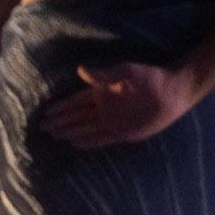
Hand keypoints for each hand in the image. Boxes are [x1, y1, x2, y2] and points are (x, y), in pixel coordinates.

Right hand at [37, 61, 196, 147]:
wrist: (173, 92)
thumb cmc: (151, 77)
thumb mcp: (127, 71)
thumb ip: (105, 74)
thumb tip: (80, 71)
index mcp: (102, 92)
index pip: (74, 102)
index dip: (60, 107)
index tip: (45, 112)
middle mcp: (104, 108)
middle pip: (76, 117)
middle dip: (59, 121)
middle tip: (41, 127)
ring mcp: (113, 121)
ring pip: (85, 128)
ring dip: (69, 132)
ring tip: (53, 136)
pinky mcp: (124, 133)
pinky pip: (101, 139)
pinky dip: (87, 141)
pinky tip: (75, 144)